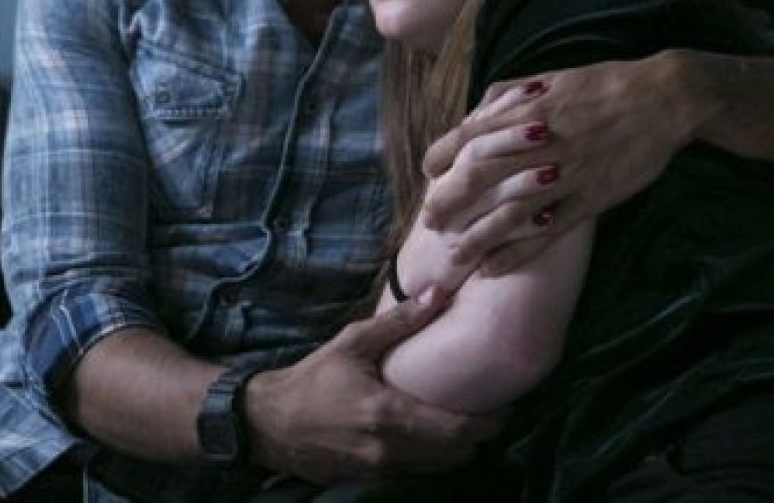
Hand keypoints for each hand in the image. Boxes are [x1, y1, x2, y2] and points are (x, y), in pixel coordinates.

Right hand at [243, 290, 502, 484]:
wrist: (268, 424)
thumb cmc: (312, 378)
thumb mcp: (353, 343)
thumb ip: (399, 322)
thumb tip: (438, 294)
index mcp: (388, 414)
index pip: (456, 432)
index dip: (488, 424)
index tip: (506, 407)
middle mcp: (388, 450)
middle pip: (454, 456)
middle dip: (479, 438)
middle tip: (493, 414)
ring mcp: (378, 470)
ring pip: (437, 469)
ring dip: (457, 450)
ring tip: (468, 423)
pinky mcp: (368, 479)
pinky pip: (414, 473)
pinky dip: (432, 458)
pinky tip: (433, 436)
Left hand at [421, 51, 708, 273]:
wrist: (664, 98)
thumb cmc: (604, 84)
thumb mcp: (551, 78)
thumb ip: (509, 94)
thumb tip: (472, 115)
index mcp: (530, 111)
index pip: (473, 134)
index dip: (444, 153)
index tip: (427, 170)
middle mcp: (543, 144)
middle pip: (483, 176)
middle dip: (451, 200)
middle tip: (429, 221)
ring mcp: (567, 175)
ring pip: (512, 210)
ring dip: (478, 237)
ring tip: (453, 260)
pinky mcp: (591, 200)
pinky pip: (548, 231)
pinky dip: (519, 252)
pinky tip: (495, 268)